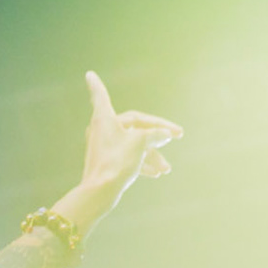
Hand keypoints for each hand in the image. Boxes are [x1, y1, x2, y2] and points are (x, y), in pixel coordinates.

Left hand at [72, 70, 181, 225]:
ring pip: (133, 145)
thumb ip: (155, 134)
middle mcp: (101, 130)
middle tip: (178, 136)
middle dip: (156, 134)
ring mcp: (103, 147)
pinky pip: (128, 158)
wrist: (99, 194)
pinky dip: (142, 163)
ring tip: (167, 169)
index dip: (96, 85)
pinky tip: (158, 174)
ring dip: (152, 155)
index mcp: (104, 119)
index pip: (101, 96)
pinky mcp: (106, 163)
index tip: (88, 74)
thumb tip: (164, 134)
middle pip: (134, 125)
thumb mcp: (141, 143)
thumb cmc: (117, 163)